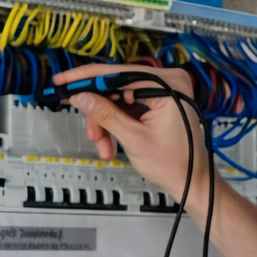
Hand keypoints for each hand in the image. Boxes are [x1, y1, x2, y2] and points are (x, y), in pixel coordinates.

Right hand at [56, 65, 211, 214]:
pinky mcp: (159, 103)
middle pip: (115, 87)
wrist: (192, 183)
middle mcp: (168, 81)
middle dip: (99, 113)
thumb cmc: (175, 164)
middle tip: (91, 133)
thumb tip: (80, 97)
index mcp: (168, 84)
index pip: (118, 73)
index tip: (64, 82)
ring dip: (106, 123)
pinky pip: (127, 106)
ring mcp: (164, 92)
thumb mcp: (134, 139)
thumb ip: (106, 115)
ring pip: (117, 99)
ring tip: (104, 147)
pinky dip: (116, 124)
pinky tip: (111, 143)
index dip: (87, 78)